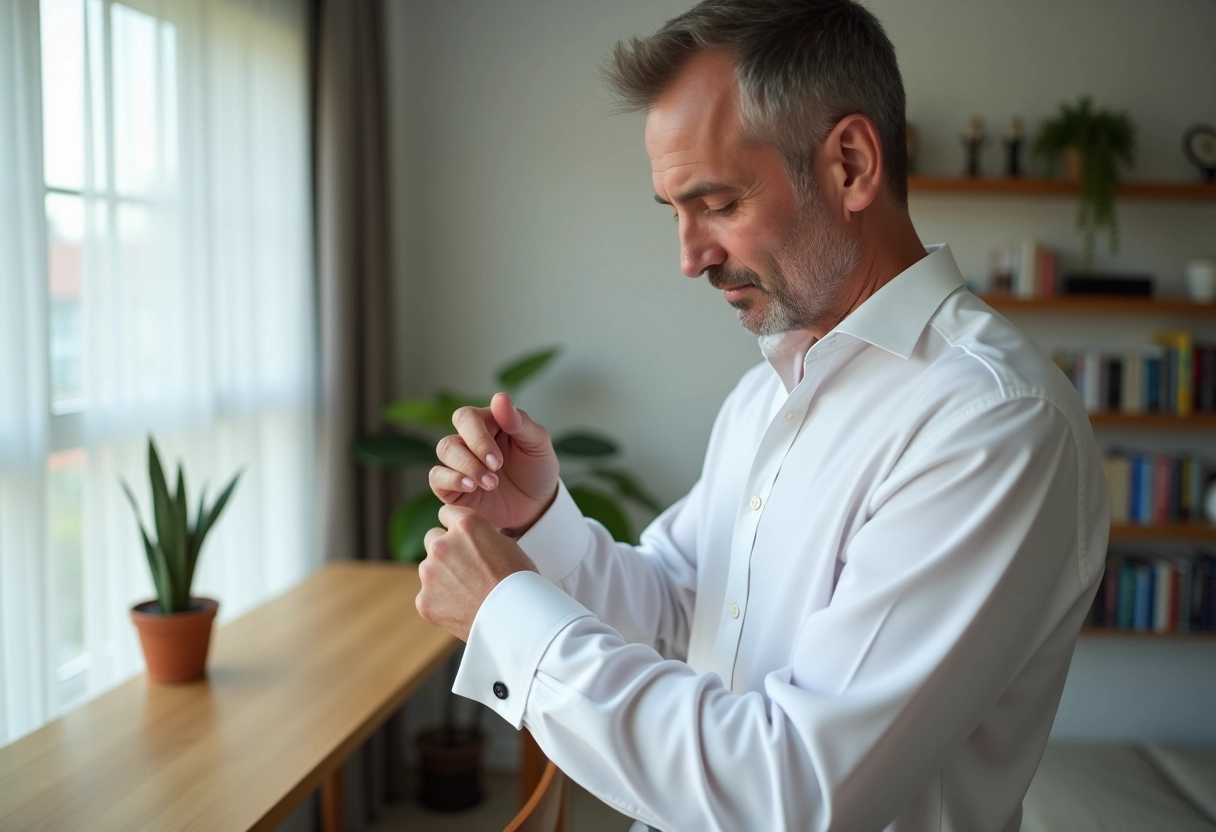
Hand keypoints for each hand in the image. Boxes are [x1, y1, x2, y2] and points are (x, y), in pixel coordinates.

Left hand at [416, 504, 537, 640]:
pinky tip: (462, 607)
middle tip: (465, 567)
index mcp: (465, 525)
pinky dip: (440, 600)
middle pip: (432, 538)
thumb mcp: (506, 545)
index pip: (446, 513)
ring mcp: (429, 573)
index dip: (455, 526)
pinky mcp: (424, 600)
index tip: (461, 537)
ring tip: (468, 591)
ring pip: (428, 568)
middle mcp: (442, 544)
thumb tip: (470, 540)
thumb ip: (480, 537)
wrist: (516, 619)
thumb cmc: (519, 582)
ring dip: (442, 575)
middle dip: (445, 549)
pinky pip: (428, 595)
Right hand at [430, 392, 558, 532]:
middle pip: (450, 439)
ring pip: (444, 454)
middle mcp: (468, 440)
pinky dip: (451, 481)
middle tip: (496, 471)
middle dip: (472, 457)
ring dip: (466, 469)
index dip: (477, 438)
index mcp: (487, 423)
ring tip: (491, 485)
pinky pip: (436, 478)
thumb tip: (500, 398)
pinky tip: (472, 488)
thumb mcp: (537, 444)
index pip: (467, 418)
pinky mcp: (452, 486)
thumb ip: (519, 421)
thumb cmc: (536, 468)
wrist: (538, 503)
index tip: (497, 461)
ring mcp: (458, 463)